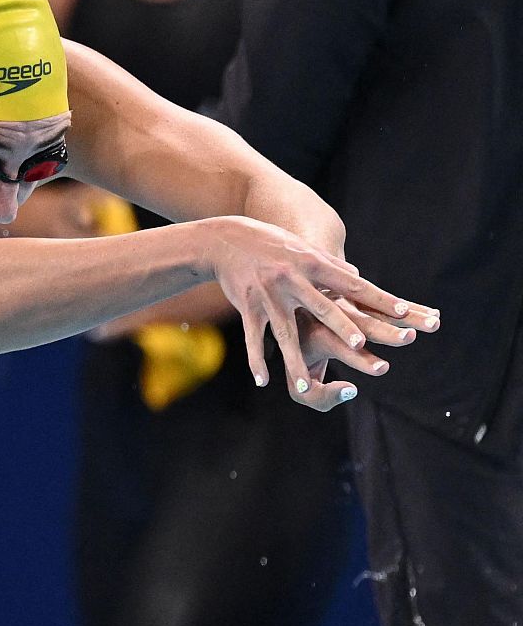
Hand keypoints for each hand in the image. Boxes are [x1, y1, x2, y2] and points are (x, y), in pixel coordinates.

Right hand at [201, 216, 438, 410]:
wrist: (223, 240)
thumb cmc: (268, 242)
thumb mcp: (301, 247)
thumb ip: (328, 265)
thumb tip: (357, 277)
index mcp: (311, 263)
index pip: (351, 283)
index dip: (377, 297)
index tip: (402, 310)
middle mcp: (292, 280)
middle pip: (321, 307)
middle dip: (340, 327)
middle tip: (359, 345)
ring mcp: (268, 296)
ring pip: (285, 333)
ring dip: (294, 360)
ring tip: (304, 385)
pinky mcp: (248, 307)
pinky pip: (254, 338)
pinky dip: (257, 360)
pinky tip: (263, 381)